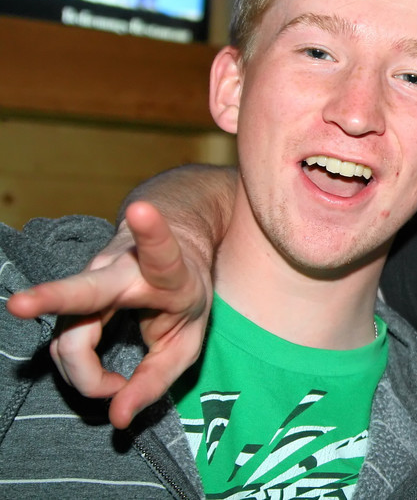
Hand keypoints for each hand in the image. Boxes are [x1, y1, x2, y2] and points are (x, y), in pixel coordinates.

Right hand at [6, 201, 211, 428]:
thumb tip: (118, 417)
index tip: (142, 207)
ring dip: (86, 374)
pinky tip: (103, 378)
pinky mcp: (70, 296)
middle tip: (20, 304)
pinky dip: (80, 369)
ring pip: (69, 337)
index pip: (160, 252)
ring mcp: (89, 281)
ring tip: (115, 386)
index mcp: (166, 273)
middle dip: (52, 296)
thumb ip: (157, 380)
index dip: (152, 232)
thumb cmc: (184, 296)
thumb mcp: (188, 340)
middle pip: (85, 290)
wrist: (170, 245)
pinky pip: (64, 343)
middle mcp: (122, 271)